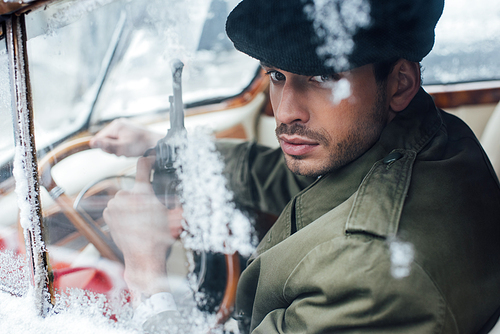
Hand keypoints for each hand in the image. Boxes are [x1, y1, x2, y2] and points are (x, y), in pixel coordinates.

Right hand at [90, 118, 163, 156]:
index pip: (99, 138)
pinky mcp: (128, 131)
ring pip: (113, 140)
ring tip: (128, 149)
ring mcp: (124, 126)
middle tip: (123, 151)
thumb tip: (91, 143)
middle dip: (113, 148)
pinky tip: (130, 148)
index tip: (115, 151)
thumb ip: (107, 145)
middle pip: (106, 139)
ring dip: (118, 148)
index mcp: (116, 126)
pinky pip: (119, 140)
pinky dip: (123, 146)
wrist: (156, 143)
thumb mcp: (122, 147)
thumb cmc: (141, 145)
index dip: (105, 147)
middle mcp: (119, 124)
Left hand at [103, 156, 182, 299]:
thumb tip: (182, 192)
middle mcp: (126, 196)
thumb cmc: (159, 237)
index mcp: (143, 192)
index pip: (143, 165)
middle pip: (134, 188)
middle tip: (149, 211)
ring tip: (140, 220)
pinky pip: (115, 207)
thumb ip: (174, 198)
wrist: (144, 256)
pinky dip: (121, 212)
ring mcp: (114, 205)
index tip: (151, 158)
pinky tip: (130, 223)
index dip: (149, 161)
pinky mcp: (108, 214)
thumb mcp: (173, 213)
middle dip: (141, 196)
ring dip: (130, 204)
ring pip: (124, 198)